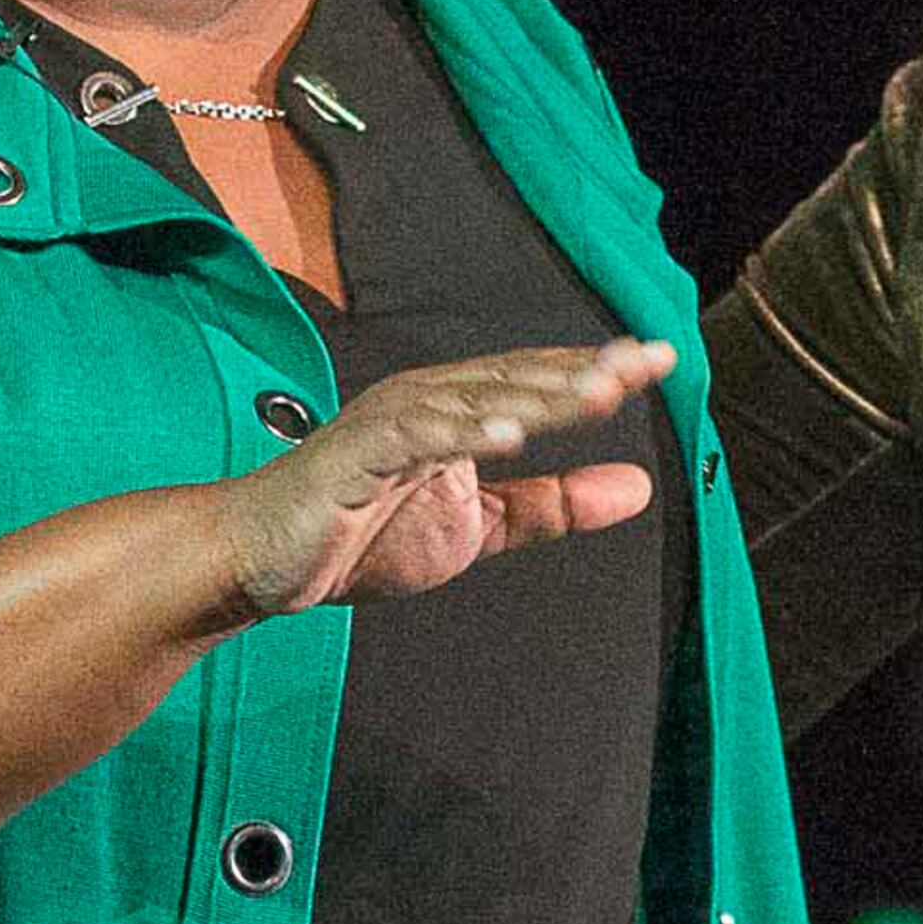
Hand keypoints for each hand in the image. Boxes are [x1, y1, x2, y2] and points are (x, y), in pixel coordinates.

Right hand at [218, 338, 673, 618]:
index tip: (659, 360)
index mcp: (458, 408)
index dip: (597, 369)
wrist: (263, 563)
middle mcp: (428, 398)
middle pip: (516, 377)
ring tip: (597, 394)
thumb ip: (555, 506)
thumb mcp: (480, 527)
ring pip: (476, 398)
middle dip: (582, 370)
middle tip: (644, 362)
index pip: (538, 380)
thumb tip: (638, 486)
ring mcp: (389, 419)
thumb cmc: (362, 536)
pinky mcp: (356, 451)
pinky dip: (464, 431)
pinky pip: (417, 436)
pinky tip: (510, 434)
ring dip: (538, 395)